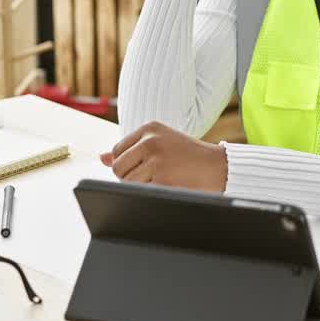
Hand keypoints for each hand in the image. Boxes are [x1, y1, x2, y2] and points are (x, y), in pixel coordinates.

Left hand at [100, 122, 227, 192]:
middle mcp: (150, 139)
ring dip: (140, 186)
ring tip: (161, 179)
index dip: (128, 164)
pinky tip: (167, 185)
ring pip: (126, 181)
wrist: (218, 166)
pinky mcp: (162, 176)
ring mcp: (155, 158)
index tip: (145, 167)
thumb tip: (101, 158)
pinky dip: (150, 192)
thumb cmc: (189, 156)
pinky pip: (140, 191)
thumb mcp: (161, 143)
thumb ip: (131, 149)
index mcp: (149, 127)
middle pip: (118, 167)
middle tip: (152, 177)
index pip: (117, 150)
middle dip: (129, 177)